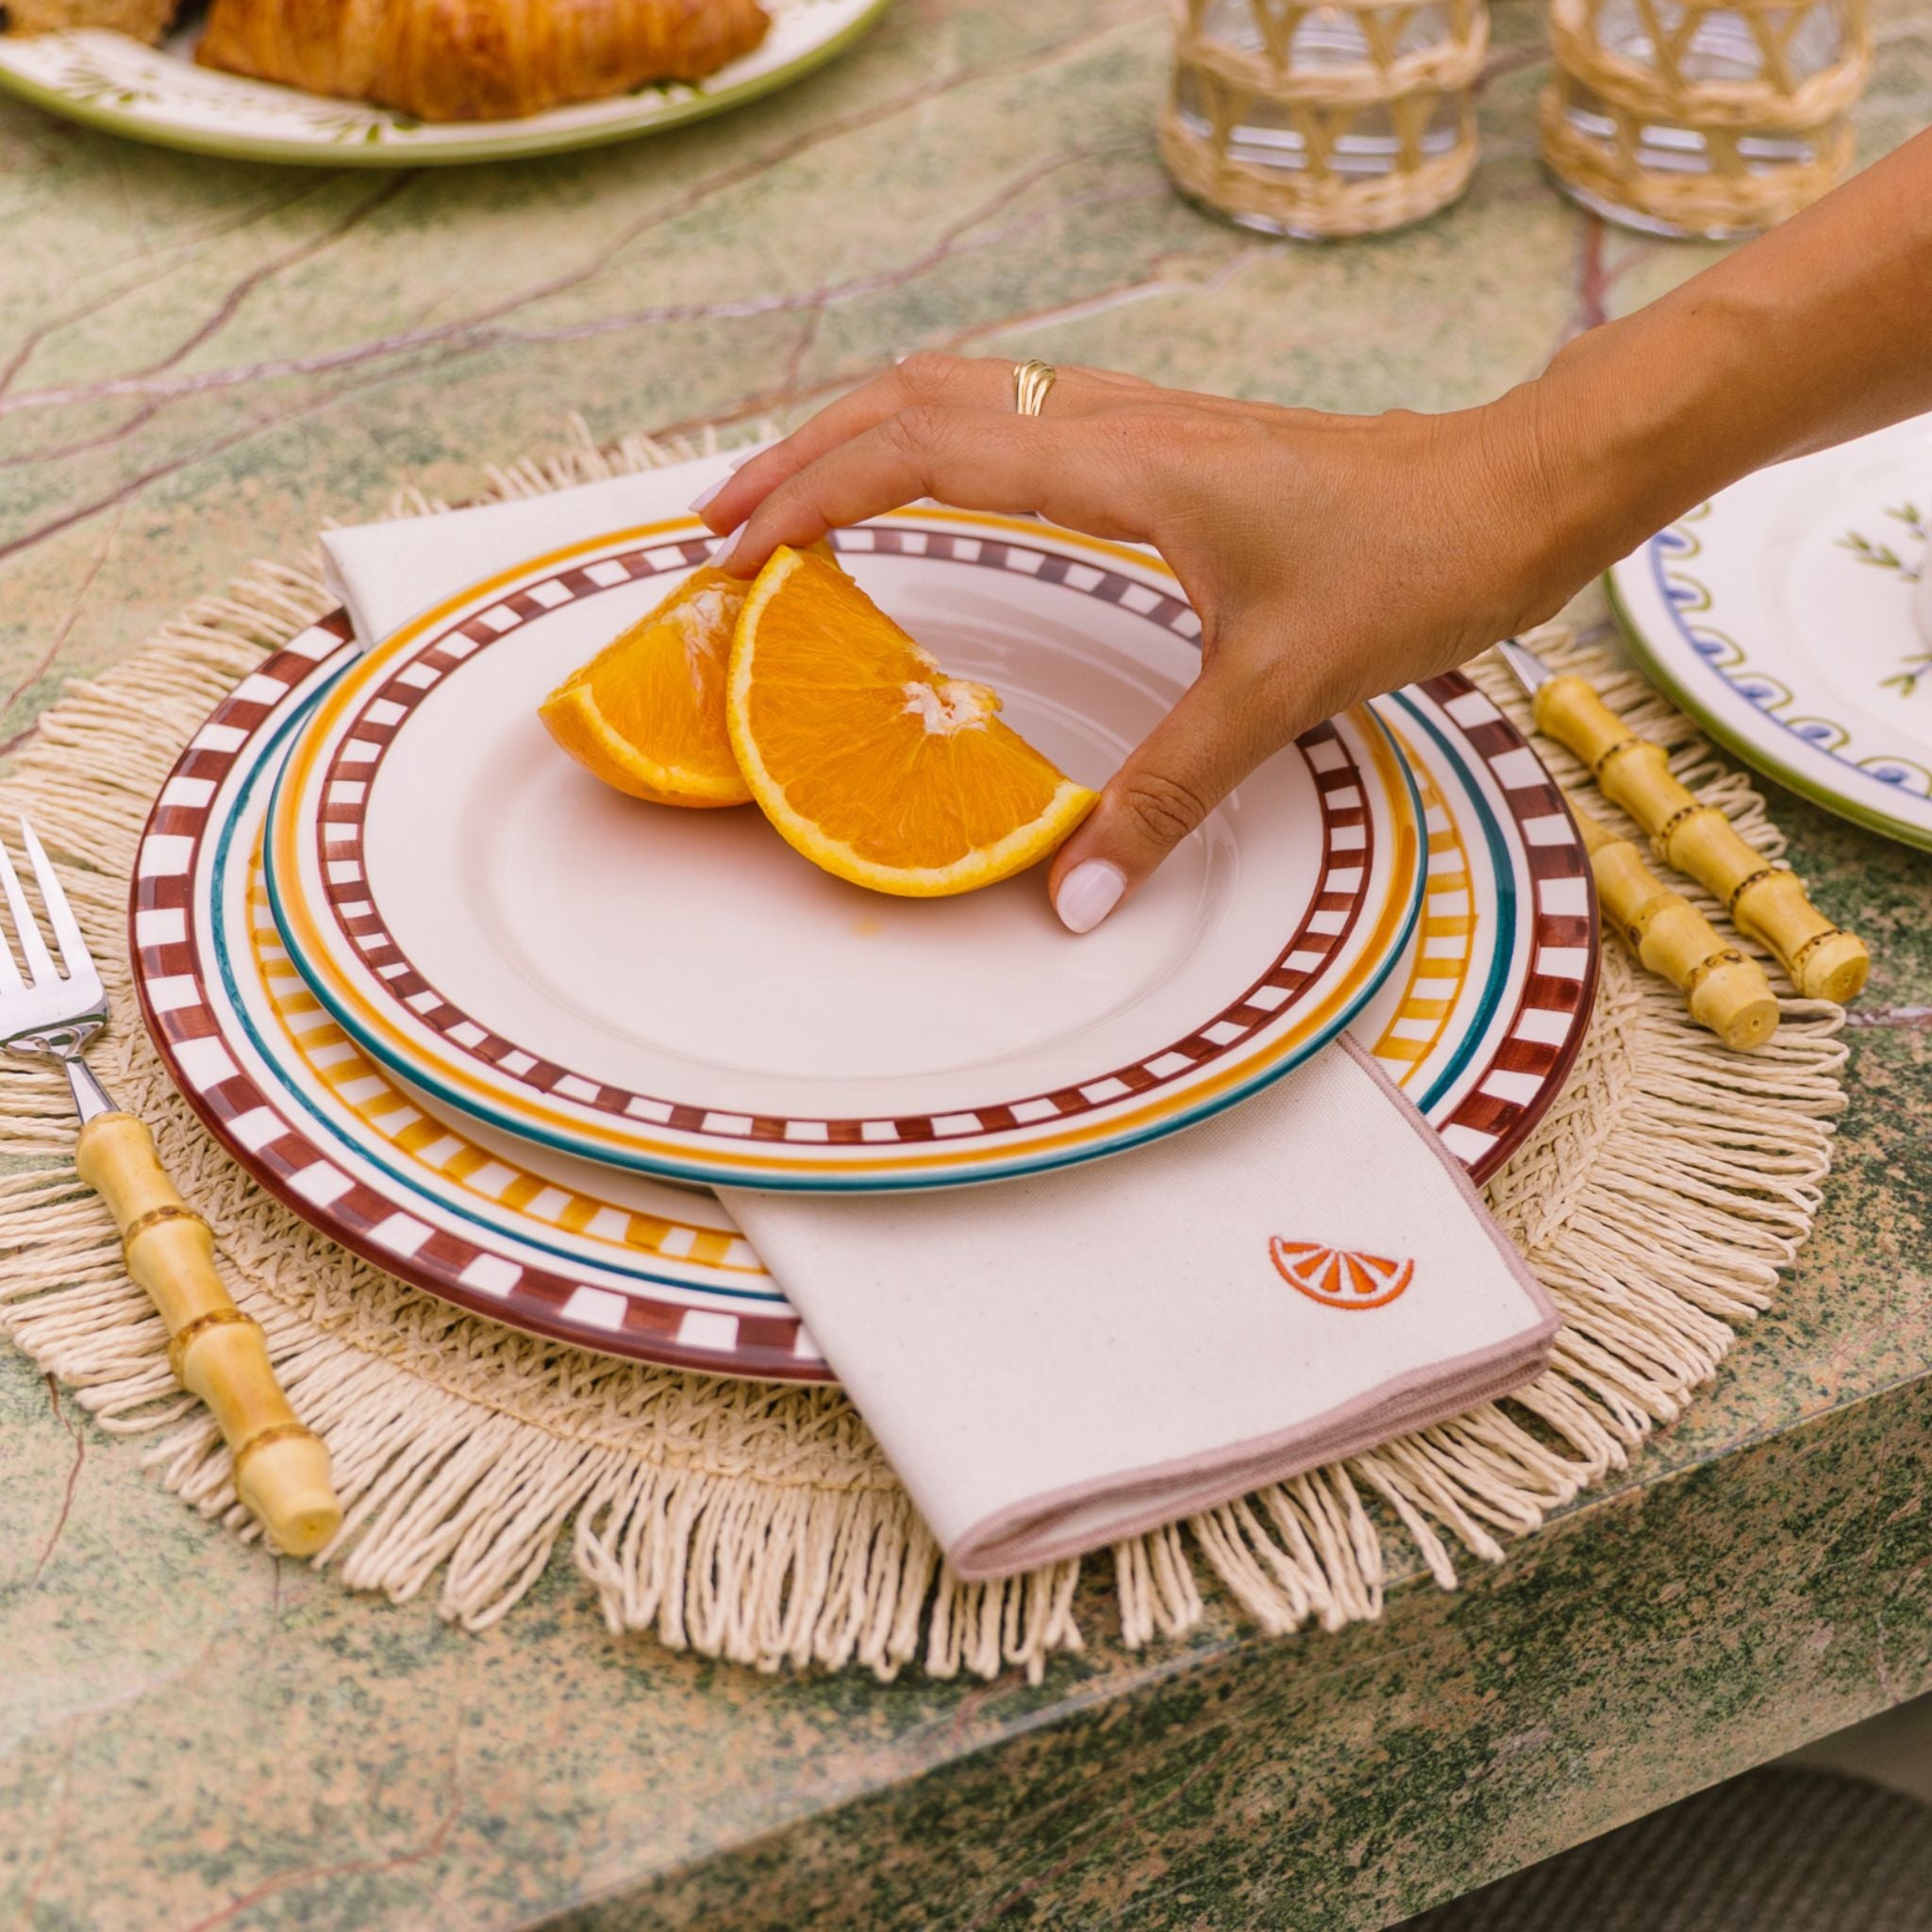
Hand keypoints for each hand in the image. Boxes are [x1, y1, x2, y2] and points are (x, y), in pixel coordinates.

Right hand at [695, 353, 1572, 931]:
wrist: (1515, 491)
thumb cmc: (1414, 562)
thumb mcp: (1280, 691)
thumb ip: (1166, 797)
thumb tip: (1072, 898)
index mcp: (1120, 464)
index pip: (923, 450)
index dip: (812, 492)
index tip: (735, 550)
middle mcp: (1115, 419)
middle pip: (915, 396)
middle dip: (801, 451)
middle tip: (716, 519)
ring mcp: (1142, 416)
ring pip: (962, 386)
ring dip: (860, 430)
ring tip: (787, 490)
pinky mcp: (1169, 437)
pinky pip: (1015, 406)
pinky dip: (934, 431)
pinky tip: (928, 478)